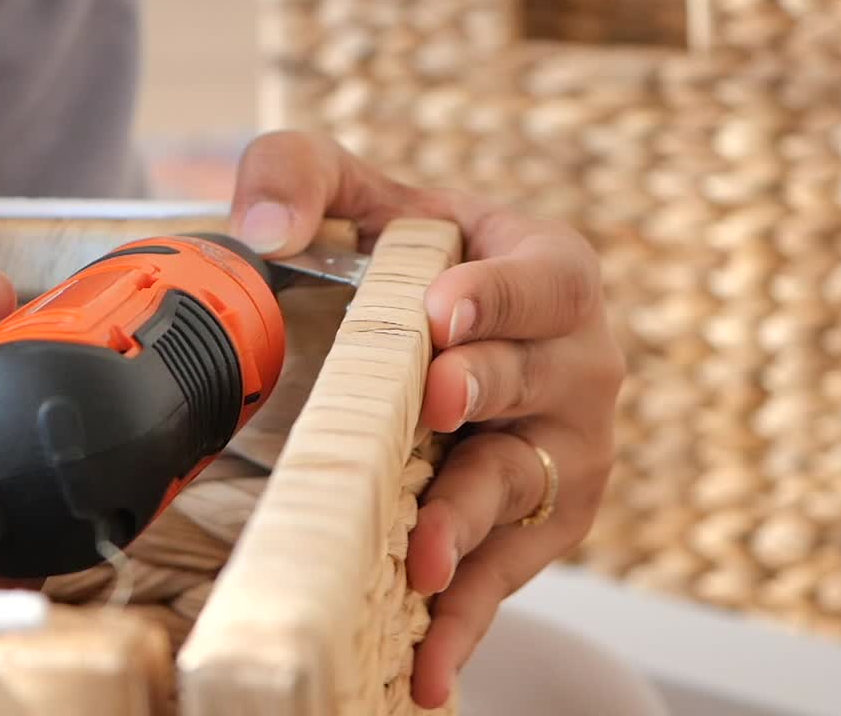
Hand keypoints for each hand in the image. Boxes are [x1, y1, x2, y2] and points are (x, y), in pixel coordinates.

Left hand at [229, 131, 625, 707]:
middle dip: (485, 391)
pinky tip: (426, 670)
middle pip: (540, 382)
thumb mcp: (363, 198)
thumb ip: (305, 173)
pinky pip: (508, 573)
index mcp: (549, 274)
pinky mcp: (543, 527)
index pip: (542, 280)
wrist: (449, 345)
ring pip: (524, 484)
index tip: (442, 312)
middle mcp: (578, 365)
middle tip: (434, 402)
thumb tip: (261, 229)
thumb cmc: (411, 266)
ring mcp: (566, 453)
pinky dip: (468, 621)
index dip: (497, 295)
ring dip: (472, 518)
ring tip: (424, 557)